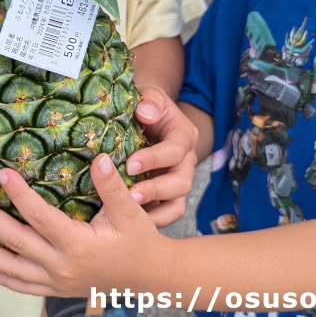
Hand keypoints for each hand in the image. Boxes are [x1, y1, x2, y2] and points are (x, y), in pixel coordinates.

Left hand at [0, 154, 165, 296]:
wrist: (149, 276)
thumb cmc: (140, 240)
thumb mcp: (130, 211)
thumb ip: (112, 186)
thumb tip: (100, 158)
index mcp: (77, 243)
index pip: (39, 216)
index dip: (18, 193)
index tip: (1, 173)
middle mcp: (61, 265)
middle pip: (16, 241)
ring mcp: (56, 280)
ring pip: (12, 269)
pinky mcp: (56, 288)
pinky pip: (22, 286)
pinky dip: (1, 277)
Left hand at [125, 86, 198, 226]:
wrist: (147, 116)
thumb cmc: (146, 105)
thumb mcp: (150, 94)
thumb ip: (150, 100)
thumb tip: (146, 112)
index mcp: (183, 135)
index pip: (175, 149)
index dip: (154, 158)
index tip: (130, 164)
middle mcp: (185, 160)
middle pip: (182, 182)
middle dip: (156, 189)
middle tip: (131, 195)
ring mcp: (178, 179)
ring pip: (177, 201)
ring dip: (155, 209)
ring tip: (130, 211)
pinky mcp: (168, 195)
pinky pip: (168, 213)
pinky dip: (152, 219)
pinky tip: (130, 221)